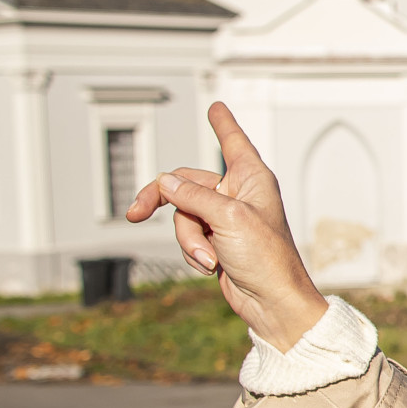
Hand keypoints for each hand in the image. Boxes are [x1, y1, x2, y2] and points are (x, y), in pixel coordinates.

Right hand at [127, 102, 328, 350]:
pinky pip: (187, 236)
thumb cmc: (266, 258)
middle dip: (163, 200)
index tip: (216, 106)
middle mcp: (238, 194)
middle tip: (135, 212)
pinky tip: (212, 267)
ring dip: (188, 238)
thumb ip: (193, 196)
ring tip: (211, 256)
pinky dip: (192, 251)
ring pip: (181, 214)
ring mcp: (224, 218)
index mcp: (251, 178)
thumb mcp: (228, 218)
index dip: (222, 123)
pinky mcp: (215, 240)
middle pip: (185, 182)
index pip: (232, 141)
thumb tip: (165, 181)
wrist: (270, 301)